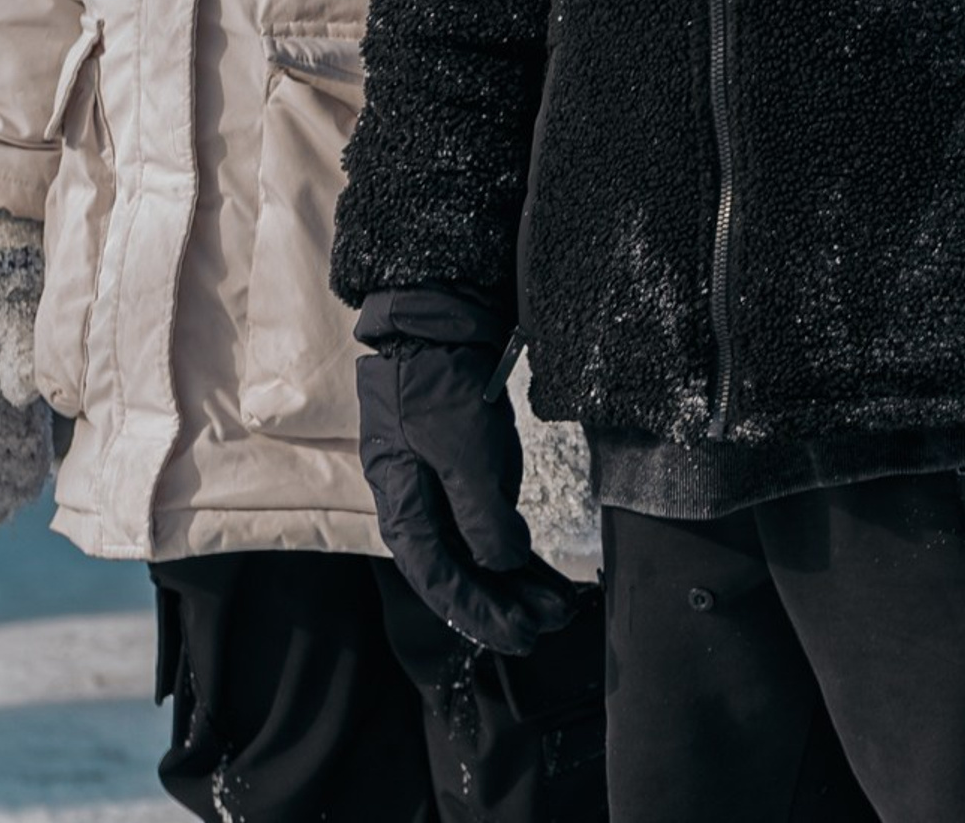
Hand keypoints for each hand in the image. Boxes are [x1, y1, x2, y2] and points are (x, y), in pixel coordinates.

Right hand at [355, 292, 580, 654]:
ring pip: (481, 556)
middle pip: (462, 575)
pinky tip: (545, 577)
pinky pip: (493, 529)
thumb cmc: (438, 388)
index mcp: (404, 511)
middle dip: (504, 606)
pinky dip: (519, 555)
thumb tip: (503, 564)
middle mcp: (423, 512)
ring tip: (560, 608)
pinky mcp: (470, 479)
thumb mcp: (460, 452)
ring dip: (518, 584)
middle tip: (548, 628)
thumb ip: (480, 515)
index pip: (440, 580)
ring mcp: (447, 496)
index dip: (479, 614)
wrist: (438, 329)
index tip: (517, 636)